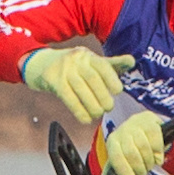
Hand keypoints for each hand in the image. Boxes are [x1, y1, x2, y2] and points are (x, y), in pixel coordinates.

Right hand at [20, 47, 134, 122]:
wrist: (40, 64)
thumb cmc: (73, 66)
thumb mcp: (91, 62)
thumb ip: (111, 64)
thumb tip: (132, 61)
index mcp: (87, 55)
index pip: (102, 66)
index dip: (112, 78)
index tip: (118, 91)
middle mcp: (75, 59)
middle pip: (92, 78)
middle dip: (103, 95)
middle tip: (109, 107)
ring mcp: (63, 69)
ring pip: (81, 90)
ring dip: (92, 105)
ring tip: (98, 113)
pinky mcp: (52, 81)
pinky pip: (68, 98)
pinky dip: (79, 111)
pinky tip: (86, 119)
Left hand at [102, 111, 165, 174]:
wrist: (142, 124)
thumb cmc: (130, 146)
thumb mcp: (120, 157)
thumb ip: (113, 172)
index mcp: (112, 142)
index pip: (116, 158)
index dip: (125, 172)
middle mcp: (122, 131)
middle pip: (132, 154)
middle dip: (139, 169)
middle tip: (143, 174)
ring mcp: (137, 125)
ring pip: (144, 148)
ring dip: (149, 162)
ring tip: (149, 165)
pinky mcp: (151, 122)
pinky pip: (156, 141)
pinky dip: (158, 153)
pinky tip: (157, 158)